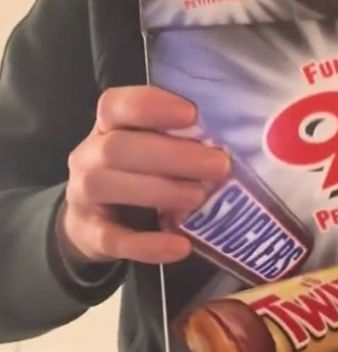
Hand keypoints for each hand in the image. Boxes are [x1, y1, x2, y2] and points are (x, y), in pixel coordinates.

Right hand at [61, 86, 230, 265]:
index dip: (152, 106)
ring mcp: (83, 196)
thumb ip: (182, 139)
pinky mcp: (89, 235)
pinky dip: (148, 245)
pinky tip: (181, 246)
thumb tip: (239, 139)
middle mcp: (89, 156)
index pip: (116, 105)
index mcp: (108, 127)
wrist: (95, 222)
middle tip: (220, 165)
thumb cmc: (139, 173)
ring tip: (201, 198)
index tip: (192, 114)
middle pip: (117, 147)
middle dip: (173, 156)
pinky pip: (113, 239)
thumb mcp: (153, 149)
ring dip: (160, 191)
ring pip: (107, 186)